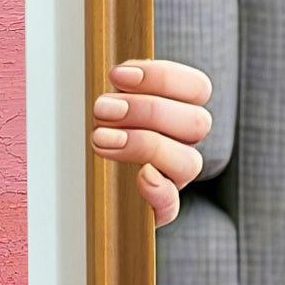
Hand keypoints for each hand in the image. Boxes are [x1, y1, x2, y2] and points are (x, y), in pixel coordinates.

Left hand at [91, 60, 213, 227]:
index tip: (118, 76)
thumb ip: (120, 88)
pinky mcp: (158, 208)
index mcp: (179, 112)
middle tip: (102, 108)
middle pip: (196, 122)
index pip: (197, 88)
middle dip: (145, 109)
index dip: (162, 77)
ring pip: (188, 161)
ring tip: (100, 137)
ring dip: (143, 144)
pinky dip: (158, 189)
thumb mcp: (109, 103)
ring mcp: (174, 177)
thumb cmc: (100, 131)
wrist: (87, 185)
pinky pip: (171, 204)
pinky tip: (140, 176)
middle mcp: (184, 144)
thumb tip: (123, 77)